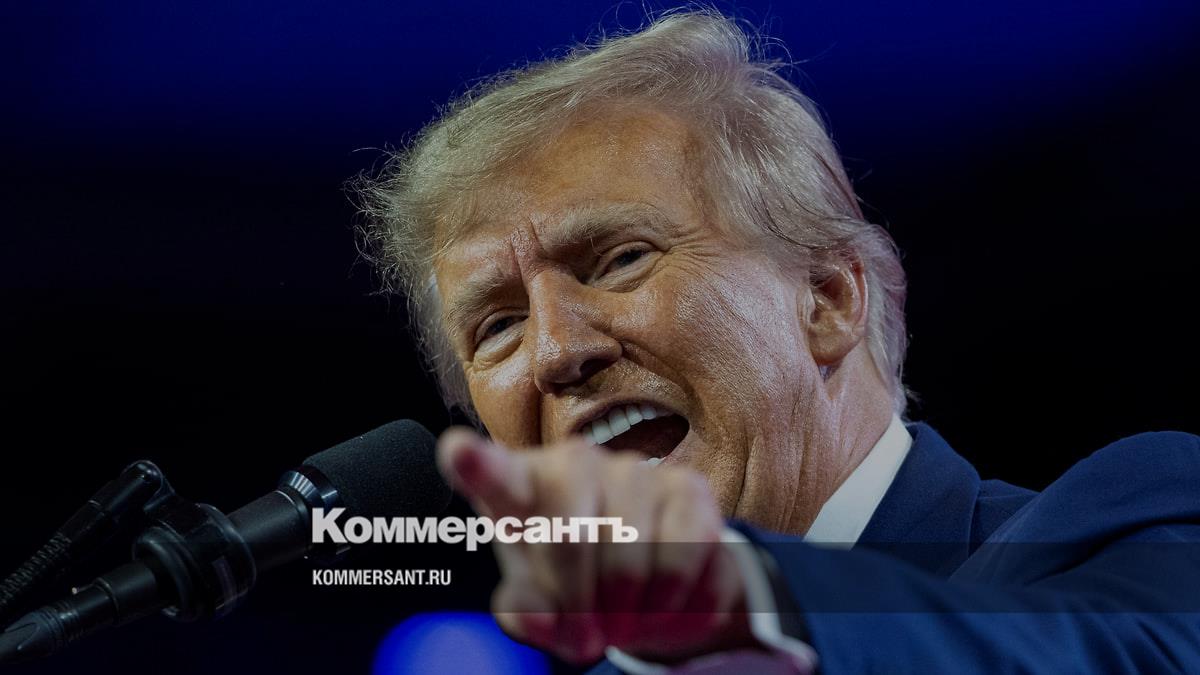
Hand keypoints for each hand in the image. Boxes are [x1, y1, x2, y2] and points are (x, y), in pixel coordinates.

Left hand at [436, 428, 754, 664]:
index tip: (458, 453)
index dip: (476, 464)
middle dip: (581, 603)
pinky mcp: (689, 488)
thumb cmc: (570, 581)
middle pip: (569, 539)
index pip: (493, 472)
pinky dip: (673, 603)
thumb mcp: (537, 604)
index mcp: (518, 486)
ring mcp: (633, 469)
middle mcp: (573, 463)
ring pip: (630, 559)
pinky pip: (683, 559)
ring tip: (625, 616)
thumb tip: (539, 619)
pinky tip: (662, 602)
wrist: (648, 580)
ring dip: (630, 612)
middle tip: (589, 631)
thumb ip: (525, 613)